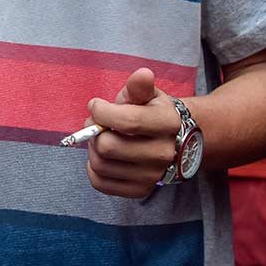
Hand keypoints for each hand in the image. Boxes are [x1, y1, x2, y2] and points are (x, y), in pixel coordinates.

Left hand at [84, 67, 181, 198]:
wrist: (172, 141)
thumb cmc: (152, 112)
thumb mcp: (148, 95)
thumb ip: (139, 86)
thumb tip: (142, 74)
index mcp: (167, 124)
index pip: (127, 121)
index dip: (102, 112)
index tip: (96, 106)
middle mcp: (163, 153)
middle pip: (109, 146)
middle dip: (94, 131)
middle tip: (96, 124)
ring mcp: (153, 176)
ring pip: (101, 165)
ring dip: (92, 148)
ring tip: (101, 138)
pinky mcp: (140, 191)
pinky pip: (100, 183)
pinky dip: (93, 169)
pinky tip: (103, 157)